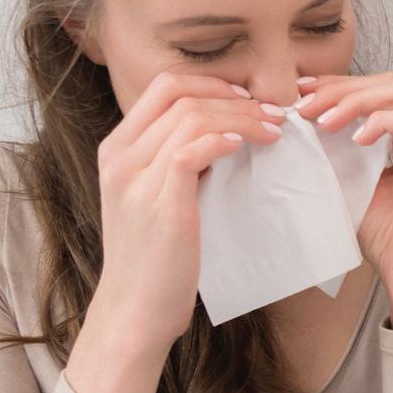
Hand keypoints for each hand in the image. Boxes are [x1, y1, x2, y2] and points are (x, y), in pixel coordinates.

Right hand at [67, 74, 284, 392]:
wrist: (135, 308)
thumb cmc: (155, 258)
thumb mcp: (157, 198)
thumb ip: (178, 163)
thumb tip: (226, 134)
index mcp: (117, 149)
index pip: (163, 86)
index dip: (211, 84)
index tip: (247, 99)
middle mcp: (120, 156)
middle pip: (179, 93)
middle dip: (233, 96)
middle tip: (273, 113)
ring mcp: (135, 178)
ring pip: (193, 117)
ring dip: (242, 117)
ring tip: (275, 132)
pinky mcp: (160, 202)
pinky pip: (194, 150)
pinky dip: (226, 140)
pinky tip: (248, 147)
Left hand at [294, 72, 392, 331]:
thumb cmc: (390, 242)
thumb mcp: (355, 186)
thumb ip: (341, 155)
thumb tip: (301, 125)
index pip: (384, 92)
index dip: (342, 85)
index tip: (301, 92)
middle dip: (344, 88)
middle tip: (304, 106)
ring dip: (356, 100)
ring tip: (322, 120)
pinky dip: (380, 123)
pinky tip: (355, 140)